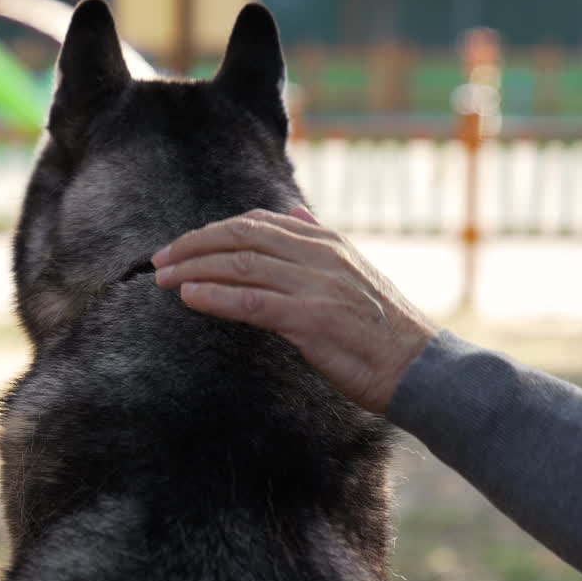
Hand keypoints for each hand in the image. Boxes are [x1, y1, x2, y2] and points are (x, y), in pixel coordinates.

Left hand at [152, 208, 436, 413]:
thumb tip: (296, 212)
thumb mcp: (355, 274)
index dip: (213, 231)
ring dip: (194, 270)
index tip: (182, 245)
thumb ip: (320, 243)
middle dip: (194, 245)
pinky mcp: (311, 319)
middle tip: (160, 260)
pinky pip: (251, 302)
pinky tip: (189, 298)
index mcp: (327, 242)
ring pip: (240, 265)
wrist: (421, 368)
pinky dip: (215, 297)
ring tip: (163, 279)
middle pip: (241, 236)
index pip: (258, 222)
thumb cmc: (384, 330)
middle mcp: (319, 256)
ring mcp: (315, 285)